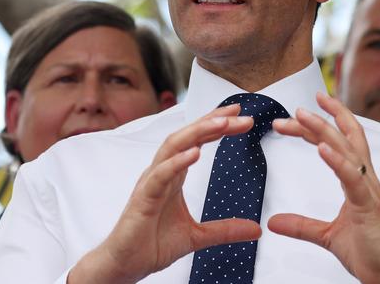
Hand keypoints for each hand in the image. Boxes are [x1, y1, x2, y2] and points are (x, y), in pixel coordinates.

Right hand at [69, 105, 261, 283]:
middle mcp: (162, 171)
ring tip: (222, 123)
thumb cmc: (151, 244)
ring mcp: (151, 182)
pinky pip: (160, 175)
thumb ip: (225, 230)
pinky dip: (177, 162)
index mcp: (173, 175)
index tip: (240, 115)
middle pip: (188, 137)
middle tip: (239, 113)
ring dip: (198, 132)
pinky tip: (195, 152)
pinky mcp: (143, 198)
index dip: (216, 125)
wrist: (124, 265)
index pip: (196, 141)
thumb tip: (255, 229)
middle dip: (213, 122)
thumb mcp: (197, 236)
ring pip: (173, 147)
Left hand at [270, 92, 379, 283]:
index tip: (300, 111)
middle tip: (296, 108)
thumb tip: (273, 221)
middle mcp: (365, 178)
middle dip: (321, 119)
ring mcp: (368, 190)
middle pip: (343, 138)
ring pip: (346, 150)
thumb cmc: (368, 250)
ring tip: (302, 115)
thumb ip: (301, 225)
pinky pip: (352, 178)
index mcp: (357, 180)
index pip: (339, 142)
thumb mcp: (326, 234)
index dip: (322, 124)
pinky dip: (337, 161)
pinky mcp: (368, 206)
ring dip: (324, 130)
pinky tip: (322, 148)